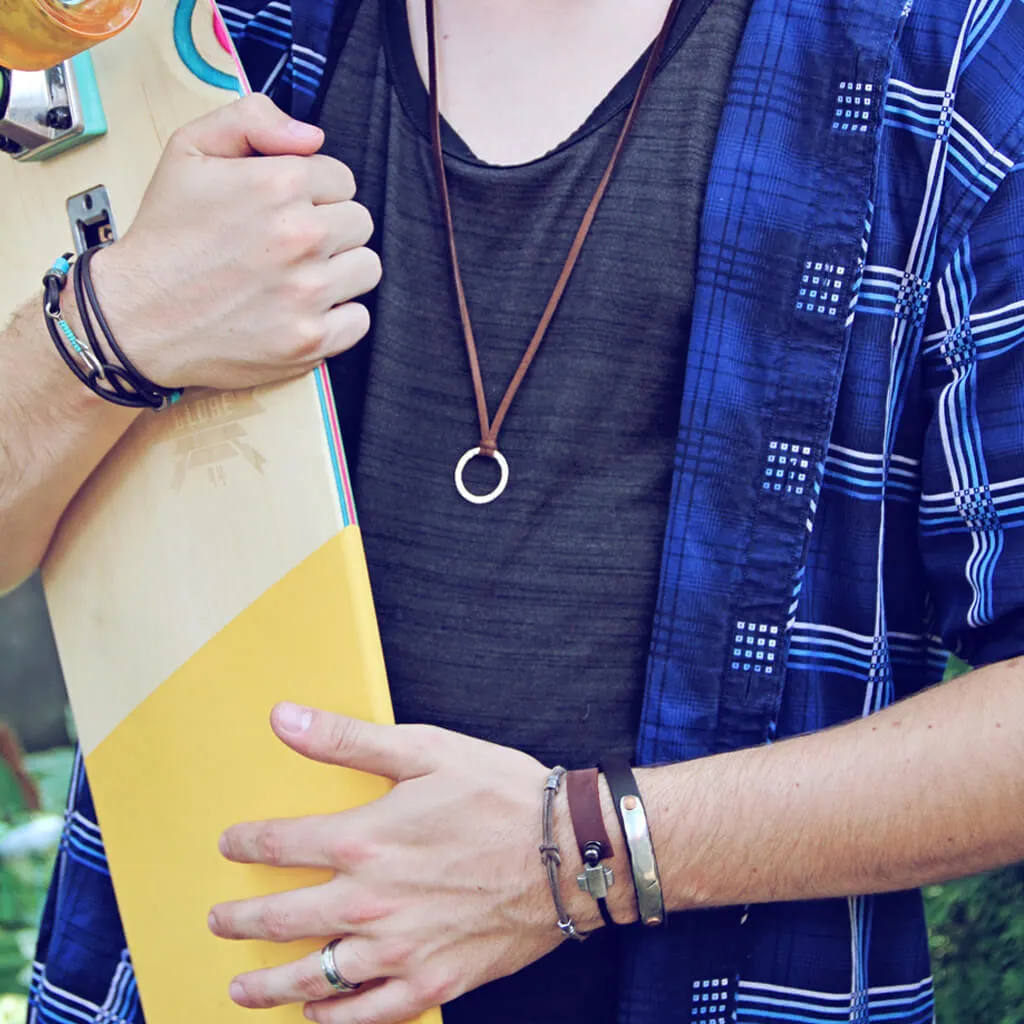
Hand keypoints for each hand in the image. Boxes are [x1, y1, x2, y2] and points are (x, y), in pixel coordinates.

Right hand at [90, 94, 380, 389]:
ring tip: (296, 276)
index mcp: (278, 184)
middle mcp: (300, 237)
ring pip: (366, 268)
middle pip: (359, 222)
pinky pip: (359, 320)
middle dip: (330, 228)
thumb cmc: (165, 237)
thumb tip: (312, 136)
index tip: (286, 209)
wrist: (136, 317)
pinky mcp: (310, 340)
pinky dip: (337, 318)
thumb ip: (252, 119)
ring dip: (339, 271)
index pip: (343, 179)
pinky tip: (301, 310)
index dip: (315, 192)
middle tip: (288, 244)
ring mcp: (308, 292)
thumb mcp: (188, 150)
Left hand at [208, 704, 597, 1022]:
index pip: (279, 845)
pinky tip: (315, 1018)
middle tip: (218, 920)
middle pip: (280, 919)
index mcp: (363, 840)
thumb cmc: (499, 795)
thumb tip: (283, 718)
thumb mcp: (425, 749)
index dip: (245, 844)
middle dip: (239, 920)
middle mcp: (368, 902)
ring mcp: (397, 951)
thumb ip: (347, 738)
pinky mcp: (429, 983)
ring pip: (311, 978)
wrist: (568, 852)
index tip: (230, 844)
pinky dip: (332, 1021)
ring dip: (267, 985)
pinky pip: (365, 1015)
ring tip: (240, 988)